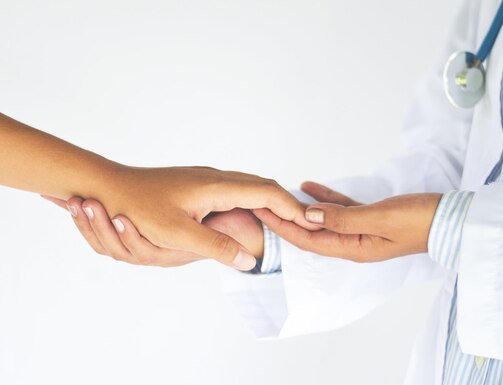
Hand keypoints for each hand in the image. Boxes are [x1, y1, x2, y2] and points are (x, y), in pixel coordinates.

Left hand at [43, 166, 309, 269]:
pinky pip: (236, 189)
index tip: (310, 223)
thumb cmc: (137, 206)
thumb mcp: (178, 233)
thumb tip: (247, 261)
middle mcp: (215, 178)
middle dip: (286, 203)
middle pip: (263, 186)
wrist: (107, 185)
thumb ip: (215, 247)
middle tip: (304, 221)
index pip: (267, 192)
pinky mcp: (197, 185)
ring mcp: (206, 179)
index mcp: (216, 186)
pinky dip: (253, 199)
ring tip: (285, 216)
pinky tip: (250, 210)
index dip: (291, 208)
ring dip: (270, 200)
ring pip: (249, 185)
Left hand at [253, 182, 441, 261]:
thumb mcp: (379, 219)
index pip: (308, 239)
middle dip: (285, 219)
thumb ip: (342, 219)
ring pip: (323, 219)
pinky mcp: (372, 217)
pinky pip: (341, 209)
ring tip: (278, 195)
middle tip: (260, 204)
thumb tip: (308, 215)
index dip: (283, 226)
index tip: (261, 212)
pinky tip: (309, 187)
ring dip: (301, 209)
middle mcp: (353, 243)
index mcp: (353, 248)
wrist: (451, 219)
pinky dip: (324, 199)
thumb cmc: (418, 221)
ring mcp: (362, 231)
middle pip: (311, 231)